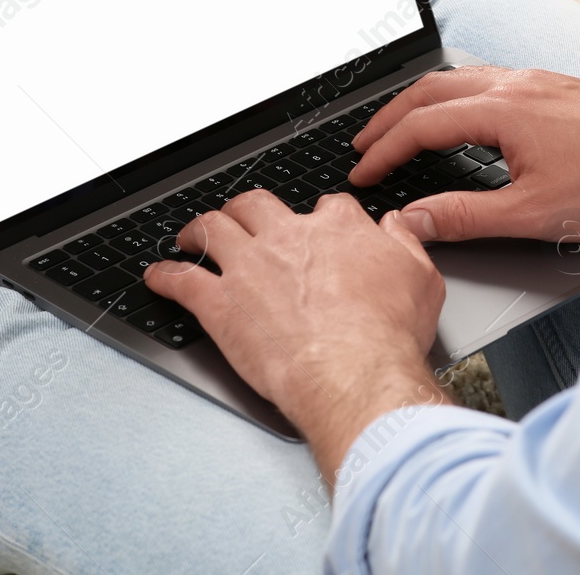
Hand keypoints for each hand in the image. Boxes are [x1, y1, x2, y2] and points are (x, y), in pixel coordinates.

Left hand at [144, 190, 449, 480]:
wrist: (353, 373)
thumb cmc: (388, 335)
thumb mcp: (422, 279)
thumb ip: (404, 244)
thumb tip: (395, 226)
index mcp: (336, 229)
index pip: (325, 207)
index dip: (318, 218)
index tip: (315, 228)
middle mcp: (287, 237)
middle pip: (256, 204)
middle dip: (244, 209)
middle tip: (240, 219)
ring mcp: (248, 267)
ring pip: (212, 229)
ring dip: (198, 230)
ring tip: (191, 236)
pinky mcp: (219, 304)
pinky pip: (181, 281)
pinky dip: (165, 277)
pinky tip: (157, 276)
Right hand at [349, 66, 579, 243]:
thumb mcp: (532, 214)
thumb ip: (465, 217)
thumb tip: (416, 220)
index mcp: (503, 109)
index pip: (422, 125)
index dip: (384, 150)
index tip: (363, 172)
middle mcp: (516, 83)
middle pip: (430, 89)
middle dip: (390, 117)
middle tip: (364, 143)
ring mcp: (536, 80)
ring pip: (459, 79)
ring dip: (422, 102)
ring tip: (401, 127)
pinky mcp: (554, 86)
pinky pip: (487, 79)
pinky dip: (455, 96)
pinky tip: (461, 116)